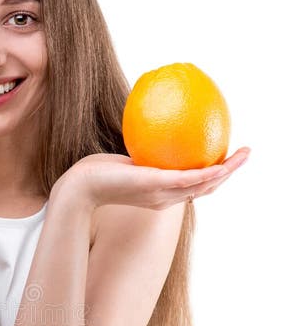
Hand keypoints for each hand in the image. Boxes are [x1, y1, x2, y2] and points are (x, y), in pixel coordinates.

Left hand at [51, 147, 250, 209]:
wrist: (79, 187)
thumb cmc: (98, 173)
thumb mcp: (126, 161)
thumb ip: (141, 151)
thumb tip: (150, 127)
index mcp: (161, 194)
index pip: (194, 189)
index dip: (214, 176)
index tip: (225, 160)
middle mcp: (164, 199)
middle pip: (205, 189)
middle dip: (229, 173)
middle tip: (244, 154)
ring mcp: (160, 194)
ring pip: (203, 186)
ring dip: (227, 172)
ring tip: (242, 156)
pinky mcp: (153, 185)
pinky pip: (186, 179)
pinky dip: (206, 173)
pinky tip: (220, 162)